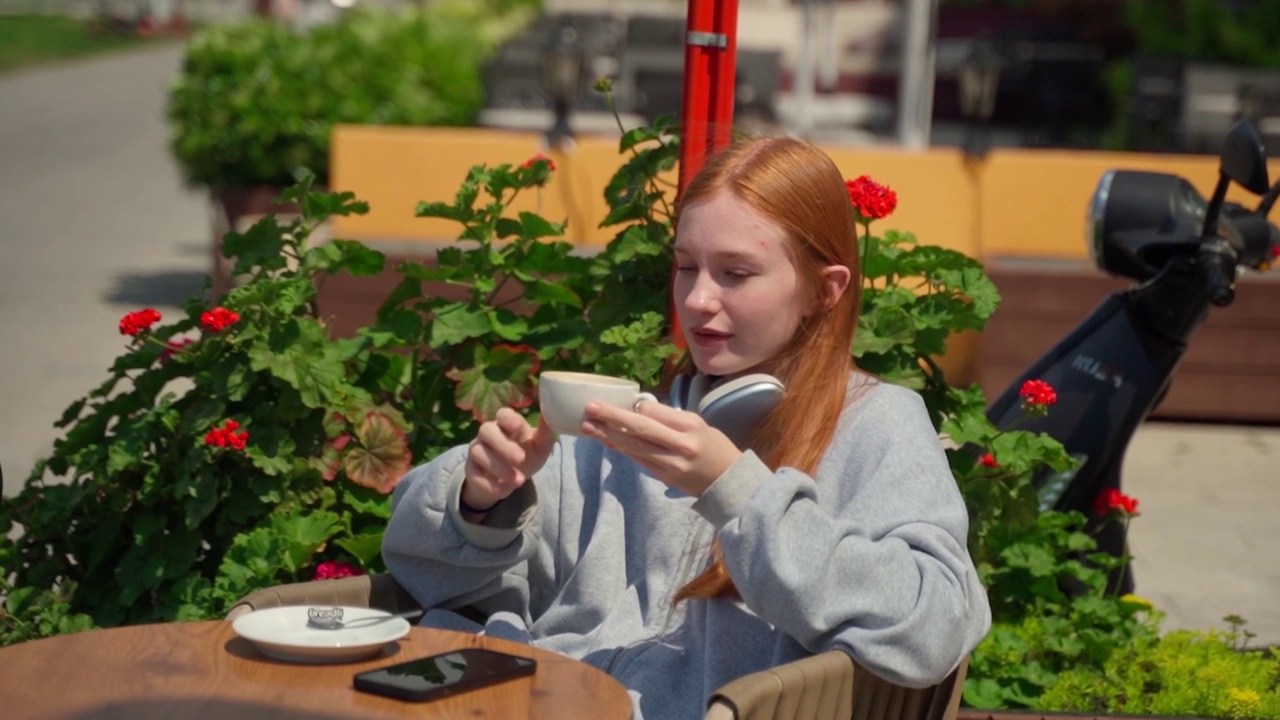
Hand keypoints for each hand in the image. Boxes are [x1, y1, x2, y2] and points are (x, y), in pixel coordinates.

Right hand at [462, 408, 554, 510]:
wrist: (510, 478)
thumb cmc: (527, 454)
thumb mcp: (540, 445)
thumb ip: (547, 432)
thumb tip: (555, 415)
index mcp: (505, 423)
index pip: (502, 414)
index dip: (508, 418)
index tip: (518, 426)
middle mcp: (488, 434)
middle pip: (486, 430)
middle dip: (503, 445)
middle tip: (521, 458)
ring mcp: (477, 451)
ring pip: (479, 453)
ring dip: (500, 468)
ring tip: (520, 481)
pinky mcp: (471, 470)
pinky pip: (473, 474)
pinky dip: (488, 484)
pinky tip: (503, 490)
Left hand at [581, 399, 741, 496]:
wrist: (728, 483)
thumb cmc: (714, 448)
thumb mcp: (700, 425)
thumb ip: (671, 420)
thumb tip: (639, 410)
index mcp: (691, 425)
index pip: (655, 412)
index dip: (633, 406)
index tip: (615, 400)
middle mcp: (680, 444)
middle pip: (641, 428)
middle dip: (612, 417)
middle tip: (590, 408)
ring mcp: (671, 463)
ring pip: (635, 447)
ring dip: (608, 436)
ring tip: (588, 426)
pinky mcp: (664, 477)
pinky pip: (638, 460)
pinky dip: (621, 449)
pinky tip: (605, 441)